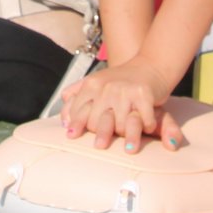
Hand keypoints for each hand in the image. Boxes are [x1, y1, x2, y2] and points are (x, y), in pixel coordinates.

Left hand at [59, 60, 182, 152]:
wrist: (148, 66)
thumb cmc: (118, 81)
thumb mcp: (94, 84)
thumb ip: (74, 99)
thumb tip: (64, 122)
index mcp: (91, 85)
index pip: (79, 110)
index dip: (77, 124)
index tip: (72, 136)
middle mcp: (106, 87)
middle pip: (97, 122)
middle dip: (101, 134)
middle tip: (100, 144)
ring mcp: (125, 91)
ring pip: (120, 126)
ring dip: (125, 136)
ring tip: (127, 147)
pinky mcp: (144, 95)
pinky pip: (142, 120)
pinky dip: (146, 127)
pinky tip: (147, 129)